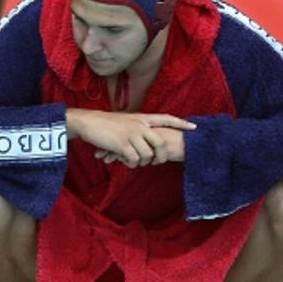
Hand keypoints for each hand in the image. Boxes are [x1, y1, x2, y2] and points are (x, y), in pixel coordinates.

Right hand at [69, 109, 195, 167]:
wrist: (88, 122)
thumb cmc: (105, 124)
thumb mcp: (125, 121)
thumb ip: (138, 127)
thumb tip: (146, 139)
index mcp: (142, 118)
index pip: (166, 118)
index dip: (180, 123)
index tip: (194, 127)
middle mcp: (140, 125)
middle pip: (161, 143)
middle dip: (162, 157)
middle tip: (157, 163)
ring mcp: (132, 134)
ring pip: (148, 155)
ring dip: (141, 162)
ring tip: (132, 160)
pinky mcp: (123, 144)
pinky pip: (135, 160)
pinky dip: (131, 163)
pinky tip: (123, 160)